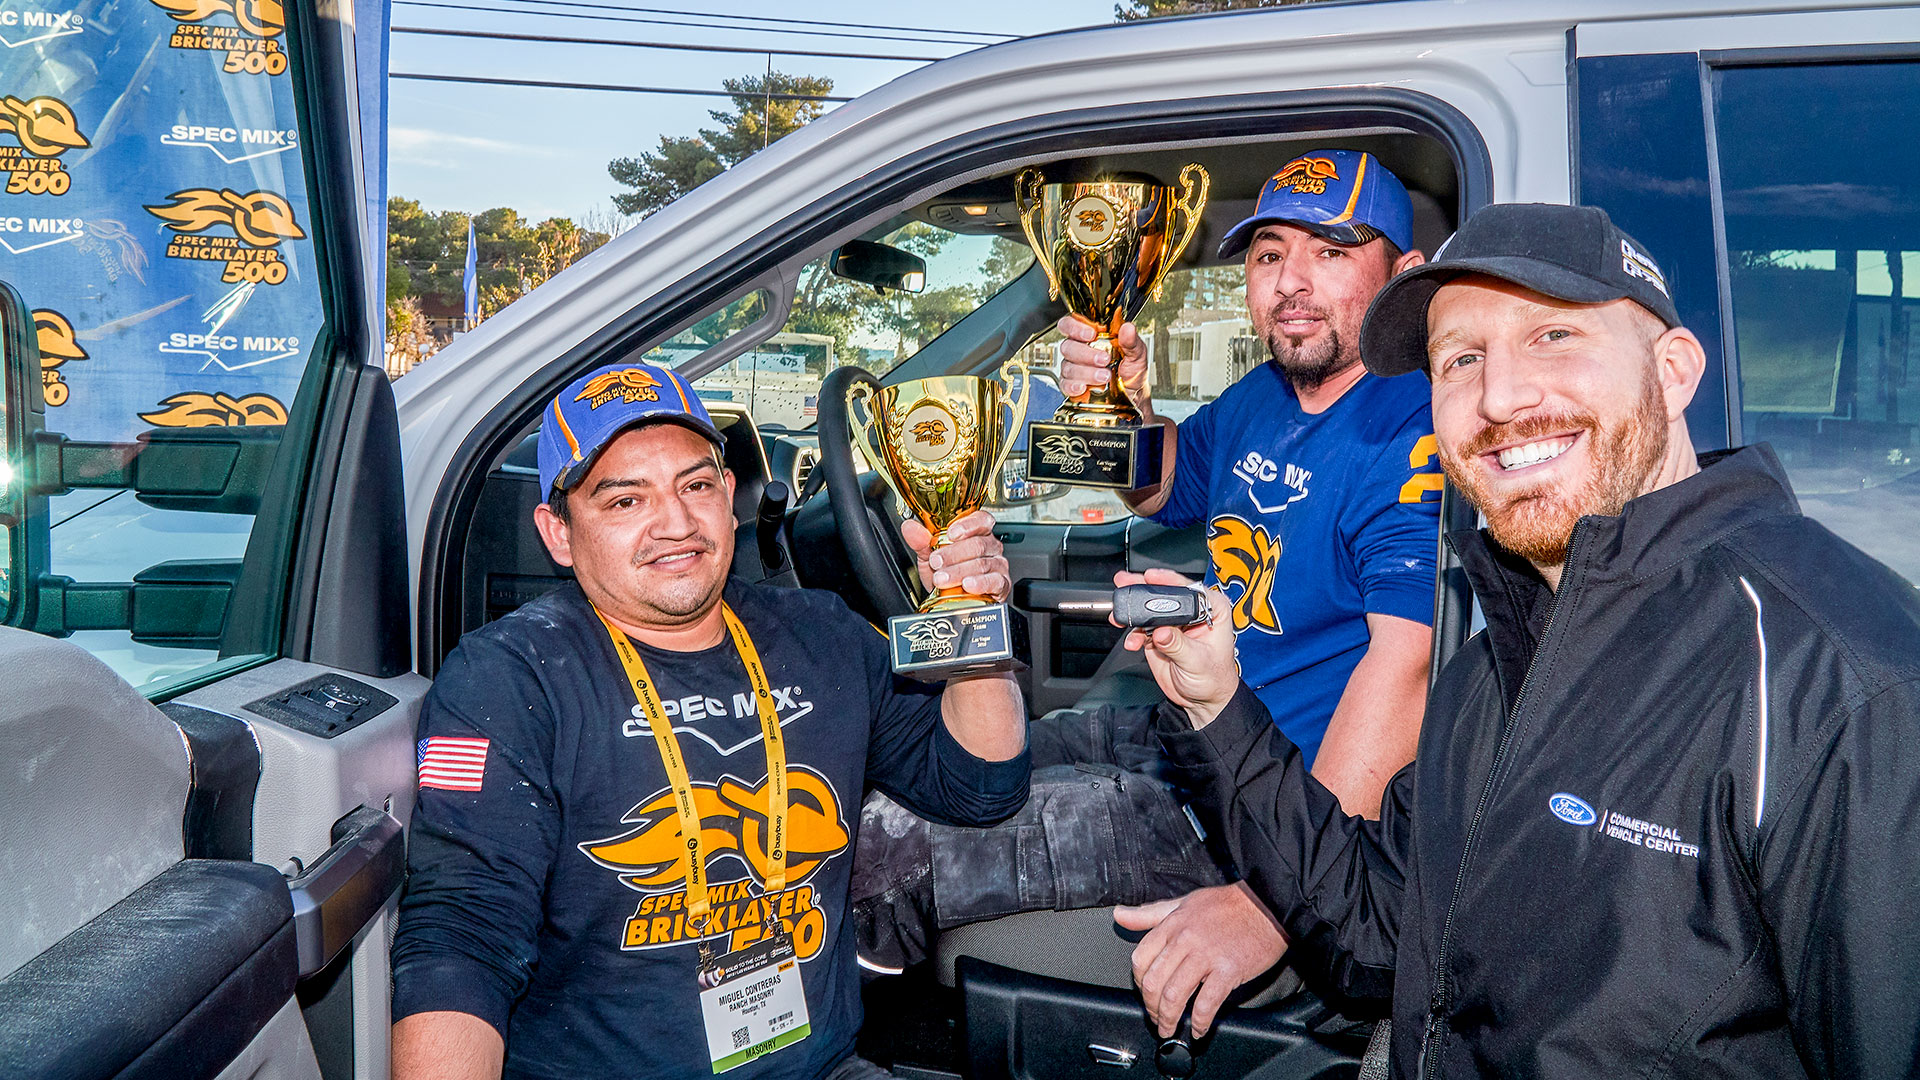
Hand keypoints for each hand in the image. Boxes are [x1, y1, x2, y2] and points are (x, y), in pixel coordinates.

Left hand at [903, 509, 1009, 602]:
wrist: (954, 600)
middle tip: (936, 562)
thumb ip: (921, 541)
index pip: (980, 520)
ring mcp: (998, 565)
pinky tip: (968, 584)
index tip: (950, 533)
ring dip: (959, 571)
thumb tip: (910, 527)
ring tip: (942, 578)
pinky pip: (995, 581)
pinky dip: (980, 583)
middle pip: (977, 544)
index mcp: (976, 532)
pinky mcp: (1002, 584)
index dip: (967, 525)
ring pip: (982, 563)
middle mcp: (990, 546)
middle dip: (953, 554)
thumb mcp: (930, 556)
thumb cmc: (948, 573)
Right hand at [1058, 316, 1150, 417]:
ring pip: (1068, 367)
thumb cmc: (1131, 370)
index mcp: (1089, 336)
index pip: (1069, 324)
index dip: (1074, 327)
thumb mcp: (1136, 353)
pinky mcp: (1072, 386)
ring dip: (1087, 372)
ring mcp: (1073, 369)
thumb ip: (1131, 341)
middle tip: (1104, 360)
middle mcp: (1078, 351)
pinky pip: (1065, 385)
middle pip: (1067, 347)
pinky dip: (1074, 386)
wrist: (1133, 393)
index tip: (1091, 334)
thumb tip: (1128, 328)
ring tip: (1105, 376)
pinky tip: (1084, 387)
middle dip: (1086, 354)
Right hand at [1115, 569, 1238, 727]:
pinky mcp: (1158, 635)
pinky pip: (1141, 628)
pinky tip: (1131, 641)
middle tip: (1125, 582)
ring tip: (1119, 616)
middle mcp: (1192, 612)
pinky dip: (1133, 633)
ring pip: (1150, 608)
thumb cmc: (1214, 679)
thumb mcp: (1198, 662)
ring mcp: (1173, 623)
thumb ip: (1178, 645)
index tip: (1152, 577)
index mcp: (1213, 610)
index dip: (1169, 580)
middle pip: (1166, 593)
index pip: (1190, 588)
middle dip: (1143, 588)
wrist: (1203, 701)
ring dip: (1132, 611)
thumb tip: (1161, 631)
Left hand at [1115, 882, 1288, 1037]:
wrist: (1268, 904)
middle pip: (1153, 982)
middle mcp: (1185, 940)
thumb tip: (1120, 914)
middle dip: (1151, 1007)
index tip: (1144, 993)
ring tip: (1170, 1029)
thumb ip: (1150, 914)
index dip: (1138, 982)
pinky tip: (1198, 1029)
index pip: (1140, 958)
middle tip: (1156, 1018)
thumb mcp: (1183, 902)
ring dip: (1169, 1019)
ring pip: (1174, 996)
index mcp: (1172, 925)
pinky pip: (1206, 1003)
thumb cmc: (1229, 904)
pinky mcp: (1228, 971)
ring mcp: (1206, 956)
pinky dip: (1199, 1022)